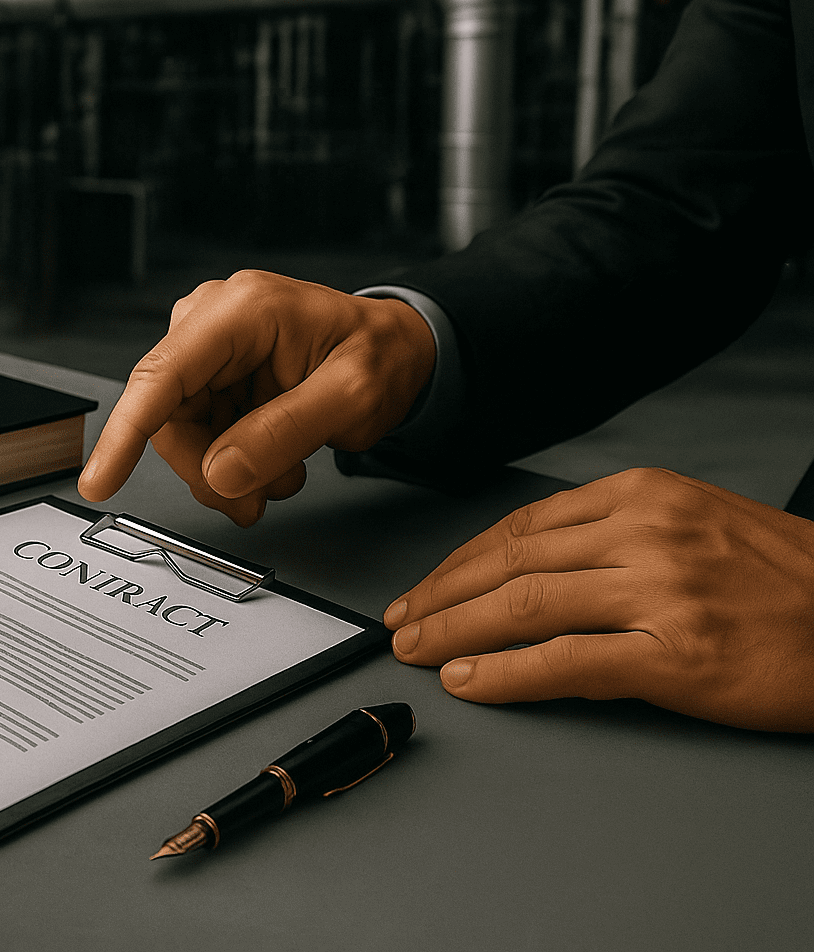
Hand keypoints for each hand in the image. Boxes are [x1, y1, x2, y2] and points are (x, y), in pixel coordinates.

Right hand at [78, 270, 435, 524]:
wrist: (397, 349)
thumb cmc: (381, 356)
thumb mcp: (351, 397)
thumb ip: (282, 434)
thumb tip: (219, 471)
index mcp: (242, 310)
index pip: (162, 377)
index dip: (125, 435)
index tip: (101, 483)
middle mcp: (212, 319)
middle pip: (169, 416)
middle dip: (207, 470)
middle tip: (252, 503)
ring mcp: (208, 346)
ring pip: (181, 432)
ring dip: (223, 471)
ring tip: (279, 479)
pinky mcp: (212, 372)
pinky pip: (199, 432)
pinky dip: (230, 462)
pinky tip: (270, 463)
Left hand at [385, 468, 813, 731]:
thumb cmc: (787, 580)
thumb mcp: (697, 524)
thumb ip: (616, 536)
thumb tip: (530, 572)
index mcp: (644, 494)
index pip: (522, 526)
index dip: (460, 562)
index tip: (426, 586)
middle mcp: (646, 533)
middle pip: (510, 563)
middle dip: (441, 597)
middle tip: (400, 623)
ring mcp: (661, 592)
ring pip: (524, 607)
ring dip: (453, 632)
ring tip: (415, 651)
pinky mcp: (676, 656)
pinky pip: (567, 663)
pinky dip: (505, 674)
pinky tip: (470, 680)